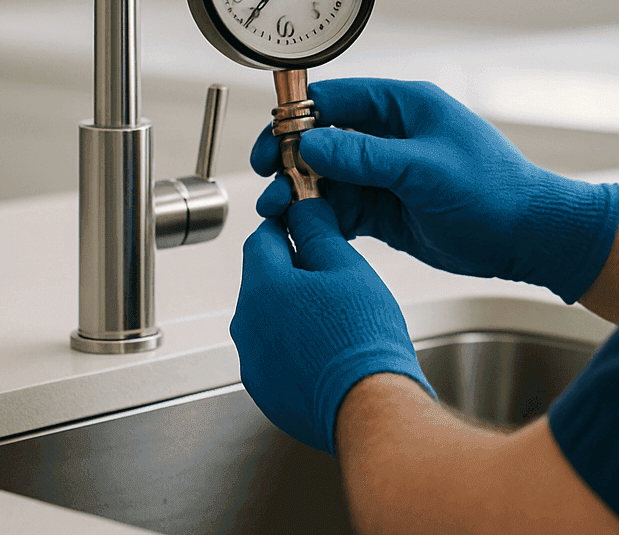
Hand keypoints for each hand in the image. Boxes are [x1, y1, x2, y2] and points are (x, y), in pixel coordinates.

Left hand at [230, 197, 430, 454]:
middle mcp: (247, 325)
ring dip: (294, 312)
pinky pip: (275, 355)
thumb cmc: (363, 340)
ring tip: (338, 322)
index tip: (306, 228)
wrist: (371, 407)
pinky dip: (296, 348)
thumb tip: (303, 210)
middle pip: (264, 281)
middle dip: (294, 273)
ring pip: (268, 319)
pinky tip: (329, 352)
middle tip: (336, 280)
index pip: (261, 238)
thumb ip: (317, 232)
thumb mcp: (347, 268)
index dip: (286, 227)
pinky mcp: (265, 391)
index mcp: (263, 287)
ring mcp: (253, 363)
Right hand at [251, 78, 618, 303]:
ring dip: (303, 193)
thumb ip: (365, 156)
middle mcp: (393, 136)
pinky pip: (344, 208)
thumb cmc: (495, 191)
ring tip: (279, 213)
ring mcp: (389, 174)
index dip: (298, 119)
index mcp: (405, 107)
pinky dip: (322, 218)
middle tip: (269, 179)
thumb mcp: (425, 169)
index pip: (337, 100)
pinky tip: (304, 231)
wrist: (530, 238)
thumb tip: (311, 142)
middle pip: (325, 140)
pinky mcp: (389, 209)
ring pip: (329, 178)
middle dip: (293, 159)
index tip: (272, 142)